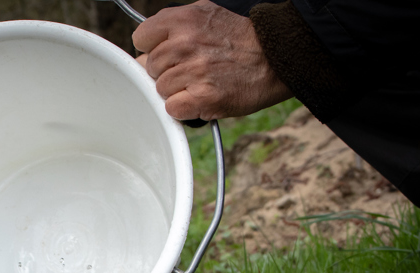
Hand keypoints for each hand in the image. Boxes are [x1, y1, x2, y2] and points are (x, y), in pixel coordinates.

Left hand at [132, 0, 291, 120]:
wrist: (277, 57)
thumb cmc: (240, 40)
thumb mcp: (206, 16)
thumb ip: (172, 29)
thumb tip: (143, 55)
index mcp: (184, 19)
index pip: (141, 37)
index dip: (152, 48)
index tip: (168, 53)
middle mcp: (186, 43)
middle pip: (150, 67)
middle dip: (166, 71)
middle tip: (191, 69)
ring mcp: (194, 71)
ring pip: (160, 90)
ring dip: (177, 91)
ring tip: (200, 82)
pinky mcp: (203, 98)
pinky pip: (172, 109)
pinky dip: (184, 109)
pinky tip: (200, 98)